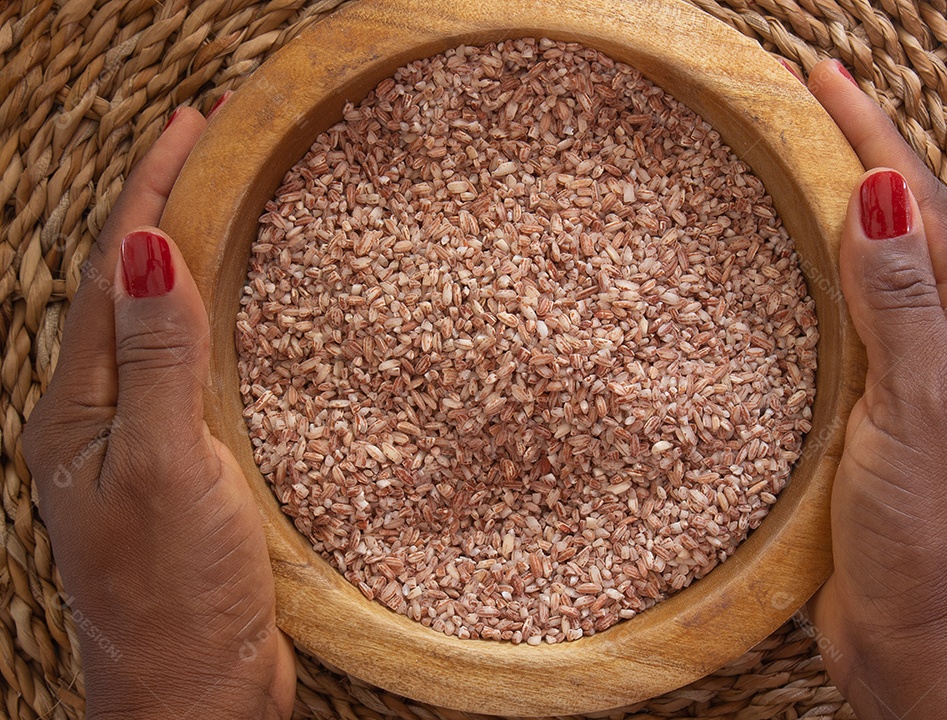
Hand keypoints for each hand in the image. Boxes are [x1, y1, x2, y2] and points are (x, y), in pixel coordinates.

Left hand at [22, 106, 294, 718]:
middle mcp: (95, 418)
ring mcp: (133, 442)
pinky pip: (182, 367)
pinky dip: (201, 317)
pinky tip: (223, 308)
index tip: (188, 125)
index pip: (107, 275)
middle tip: (201, 142)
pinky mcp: (174, 466)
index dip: (147, 192)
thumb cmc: (176, 595)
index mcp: (78, 412)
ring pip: (150, 325)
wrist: (195, 692)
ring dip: (175, 255)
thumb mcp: (168, 468)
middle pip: (118, 288)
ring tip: (209, 201)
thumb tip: (143, 252)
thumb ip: (158, 361)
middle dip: (155, 206)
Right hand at [805, 61, 946, 718]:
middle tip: (807, 97)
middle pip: (906, 228)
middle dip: (860, 155)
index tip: (825, 75)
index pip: (925, 209)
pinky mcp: (864, 416)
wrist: (919, 640)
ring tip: (793, 158)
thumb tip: (880, 194)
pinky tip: (783, 269)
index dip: (874, 136)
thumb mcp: (921, 409)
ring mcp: (909, 380)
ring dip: (835, 211)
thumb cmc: (934, 535)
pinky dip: (812, 284)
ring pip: (871, 276)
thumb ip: (900, 303)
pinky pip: (840, 330)